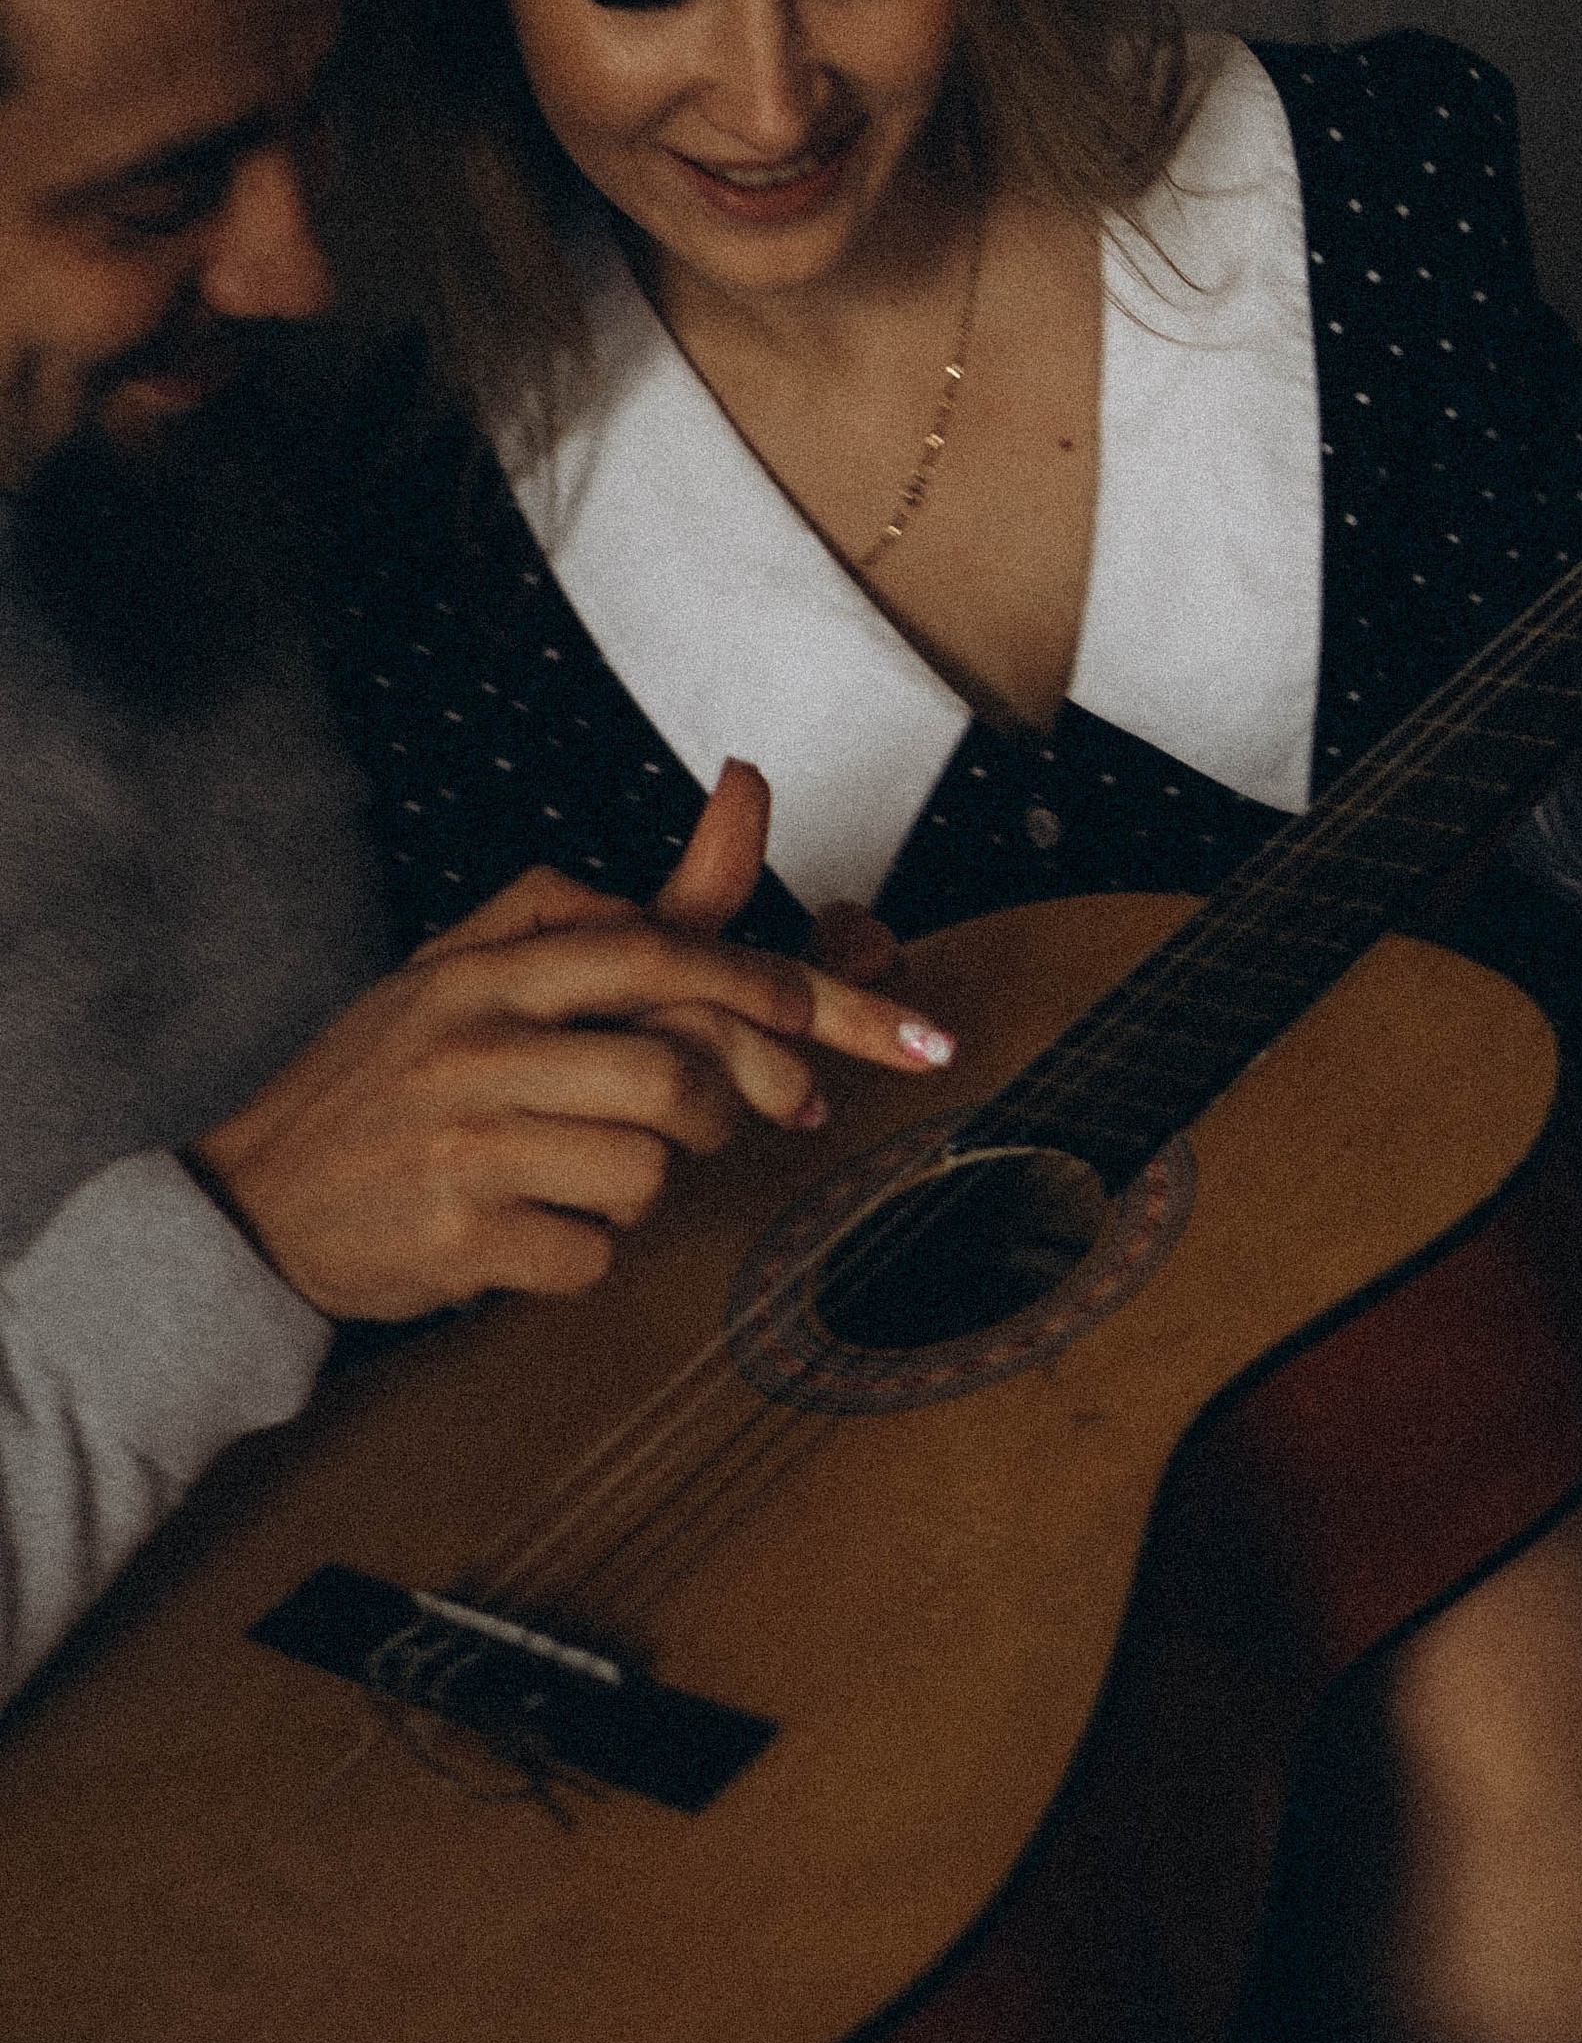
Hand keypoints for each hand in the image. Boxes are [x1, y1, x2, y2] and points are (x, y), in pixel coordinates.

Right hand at [192, 762, 949, 1321]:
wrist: (252, 1205)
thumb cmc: (397, 1074)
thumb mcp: (490, 966)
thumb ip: (630, 900)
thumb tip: (751, 789)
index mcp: (492, 968)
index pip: (662, 956)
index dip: (773, 989)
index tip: (867, 1024)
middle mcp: (478, 1044)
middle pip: (678, 1075)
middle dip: (741, 1105)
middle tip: (763, 1116)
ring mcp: (466, 1145)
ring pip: (649, 1171)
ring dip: (649, 1183)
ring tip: (587, 1169)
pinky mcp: (460, 1239)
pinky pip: (594, 1253)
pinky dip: (587, 1250)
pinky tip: (532, 1228)